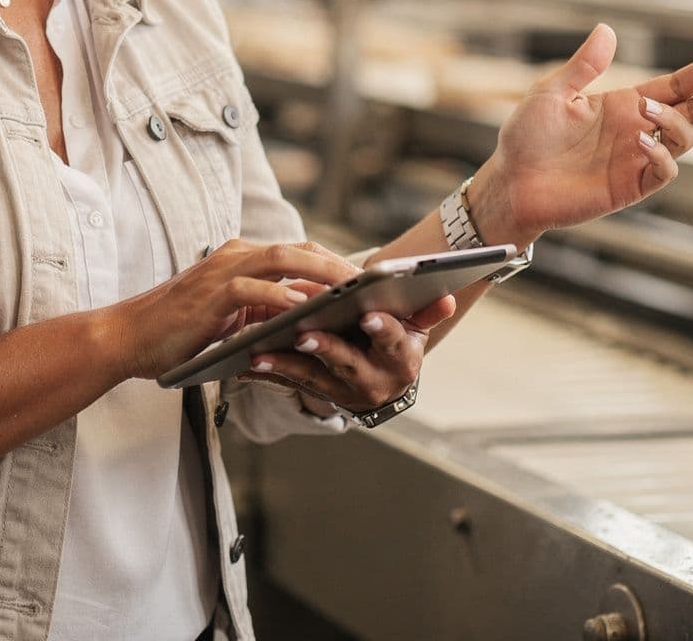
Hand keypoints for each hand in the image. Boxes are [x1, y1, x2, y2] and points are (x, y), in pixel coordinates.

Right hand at [107, 239, 356, 380]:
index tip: (367, 282)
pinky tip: (304, 309)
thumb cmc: (179, 333)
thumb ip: (265, 315)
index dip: (334, 263)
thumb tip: (308, 325)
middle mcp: (235, 255)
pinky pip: (252, 288)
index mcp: (242, 259)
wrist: (129, 338)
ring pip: (282, 258)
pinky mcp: (210, 293)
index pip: (299, 252)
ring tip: (351, 290)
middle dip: (338, 264)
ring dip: (320, 273)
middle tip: (372, 284)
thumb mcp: (232, 321)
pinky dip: (281, 297)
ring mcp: (222, 270)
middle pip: (299, 248)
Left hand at [237, 294, 457, 412]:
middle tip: (305, 333)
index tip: (368, 315)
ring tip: (261, 350)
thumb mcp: (415, 329)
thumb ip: (427, 312)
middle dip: (326, 347)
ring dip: (285, 363)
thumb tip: (447, 296)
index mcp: (401, 360)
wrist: (380, 381)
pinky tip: (245, 361)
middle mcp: (373, 382)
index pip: (394, 342)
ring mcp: (342, 393)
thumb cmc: (395, 342)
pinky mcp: (316, 395)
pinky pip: (289, 384)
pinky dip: (268, 371)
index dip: (382, 329)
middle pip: (348, 363)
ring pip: (312, 378)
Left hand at [470, 26, 692, 245]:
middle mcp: (639, 129)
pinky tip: (642, 140)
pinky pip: (663, 170)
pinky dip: (662, 153)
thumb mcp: (551, 93)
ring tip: (649, 111)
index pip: (676, 85)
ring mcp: (637, 158)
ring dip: (678, 122)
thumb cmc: (527, 138)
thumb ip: (583, 66)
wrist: (512, 182)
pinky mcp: (630, 186)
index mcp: (624, 104)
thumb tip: (607, 28)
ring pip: (685, 139)